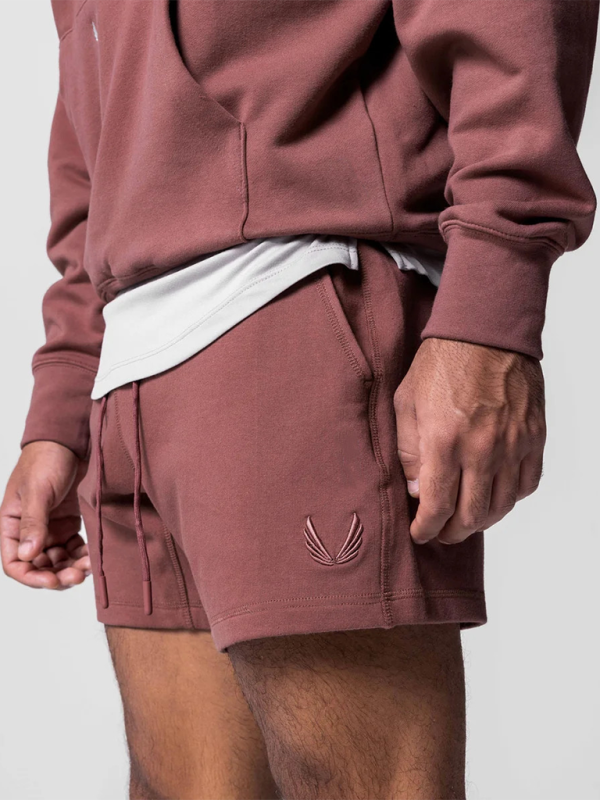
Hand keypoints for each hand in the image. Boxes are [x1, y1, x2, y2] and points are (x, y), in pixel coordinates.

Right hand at [1, 441, 89, 588]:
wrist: (70, 442)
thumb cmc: (46, 460)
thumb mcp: (38, 491)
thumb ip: (33, 523)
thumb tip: (27, 555)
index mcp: (12, 525)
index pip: (14, 562)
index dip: (31, 577)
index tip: (52, 582)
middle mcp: (29, 531)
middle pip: (39, 567)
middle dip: (56, 576)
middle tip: (77, 576)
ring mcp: (50, 529)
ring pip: (58, 562)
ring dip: (71, 569)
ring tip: (89, 567)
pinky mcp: (69, 525)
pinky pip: (74, 549)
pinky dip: (82, 556)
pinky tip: (93, 557)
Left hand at [395, 338, 545, 544]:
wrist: (485, 331)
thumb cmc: (440, 363)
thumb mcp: (406, 402)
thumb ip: (408, 451)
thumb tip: (417, 490)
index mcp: (444, 440)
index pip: (437, 506)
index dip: (426, 529)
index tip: (419, 534)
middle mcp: (482, 448)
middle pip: (471, 515)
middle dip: (451, 533)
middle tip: (440, 533)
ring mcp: (513, 444)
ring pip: (501, 506)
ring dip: (481, 521)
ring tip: (465, 520)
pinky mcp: (533, 436)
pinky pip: (527, 483)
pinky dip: (510, 499)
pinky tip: (494, 496)